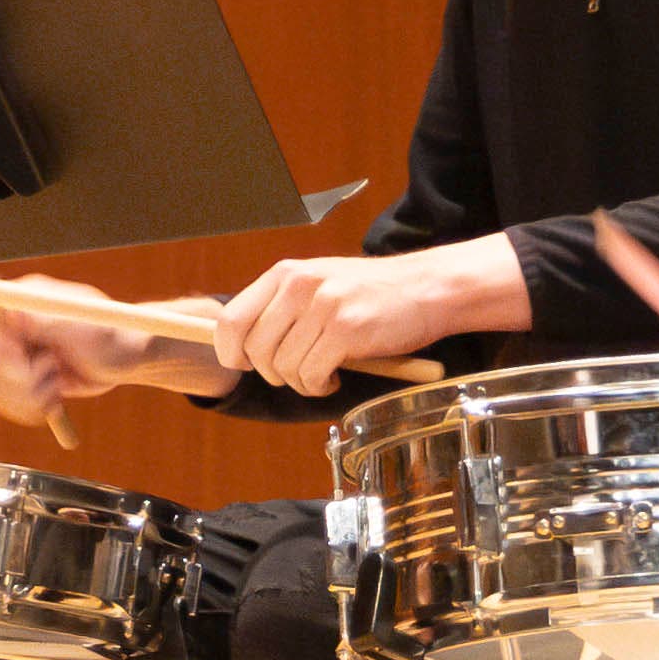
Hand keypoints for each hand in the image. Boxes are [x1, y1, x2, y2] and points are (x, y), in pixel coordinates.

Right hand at [0, 294, 209, 425]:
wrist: (129, 359)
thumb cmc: (114, 337)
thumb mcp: (82, 329)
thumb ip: (45, 322)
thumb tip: (12, 310)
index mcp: (26, 300)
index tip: (20, 358)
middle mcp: (16, 324)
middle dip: (18, 378)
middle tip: (53, 374)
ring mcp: (19, 350)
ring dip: (29, 396)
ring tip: (59, 386)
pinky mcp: (24, 376)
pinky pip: (7, 400)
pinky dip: (29, 408)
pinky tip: (55, 399)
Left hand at [216, 249, 464, 399]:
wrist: (429, 288)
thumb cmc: (373, 293)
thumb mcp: (321, 284)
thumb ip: (283, 306)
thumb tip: (241, 344)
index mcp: (286, 273)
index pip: (230, 319)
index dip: (230, 351)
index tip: (244, 364)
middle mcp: (299, 285)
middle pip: (255, 350)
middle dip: (272, 373)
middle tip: (298, 373)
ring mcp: (322, 306)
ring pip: (283, 368)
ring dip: (302, 382)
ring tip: (325, 373)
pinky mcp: (345, 330)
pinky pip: (311, 376)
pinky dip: (320, 386)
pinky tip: (336, 376)